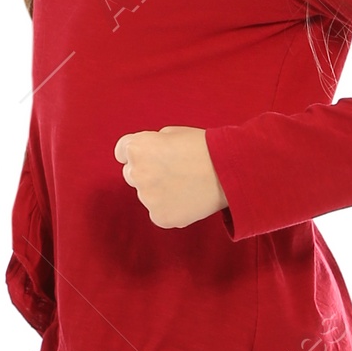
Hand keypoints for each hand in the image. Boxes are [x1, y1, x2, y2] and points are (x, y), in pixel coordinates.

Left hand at [113, 126, 227, 228]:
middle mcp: (137, 173)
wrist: (230, 171)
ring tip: (186, 184)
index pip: (122, 152)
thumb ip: (151, 145)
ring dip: (159, 191)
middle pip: (132, 174)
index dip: (139, 152)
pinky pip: (158, 213)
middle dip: (147, 172)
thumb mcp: (172, 133)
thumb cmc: (205, 147)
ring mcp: (147, 198)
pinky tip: (187, 198)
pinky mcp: (160, 217)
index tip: (152, 155)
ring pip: (146, 195)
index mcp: (137, 148)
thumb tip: (145, 158)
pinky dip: (170, 208)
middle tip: (174, 171)